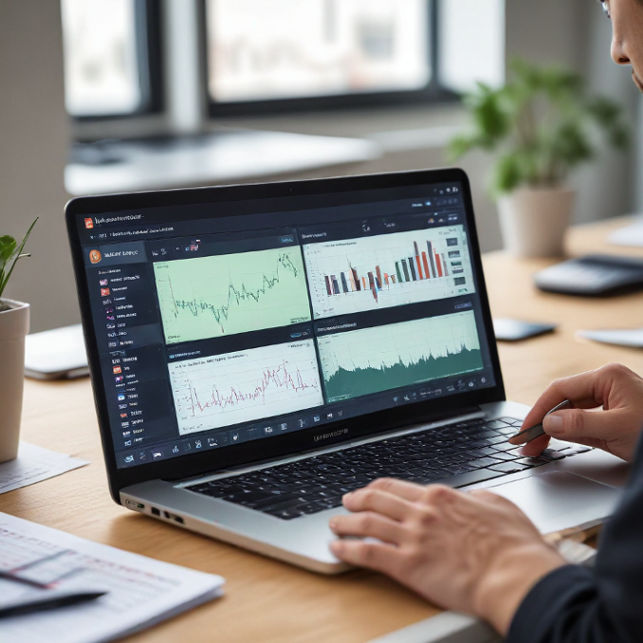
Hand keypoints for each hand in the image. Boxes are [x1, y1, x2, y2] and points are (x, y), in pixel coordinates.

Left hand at [329, 479, 563, 634]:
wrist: (515, 575)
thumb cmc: (513, 545)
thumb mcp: (497, 505)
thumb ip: (476, 498)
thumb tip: (470, 497)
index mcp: (440, 497)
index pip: (397, 487)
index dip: (378, 488)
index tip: (370, 491)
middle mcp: (421, 512)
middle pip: (376, 499)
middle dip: (356, 499)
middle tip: (346, 502)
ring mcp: (412, 538)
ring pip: (367, 523)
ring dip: (346, 522)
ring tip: (335, 524)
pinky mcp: (408, 565)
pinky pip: (368, 553)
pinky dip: (348, 549)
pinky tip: (338, 549)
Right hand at [510, 363, 642, 460]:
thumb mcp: (618, 429)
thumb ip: (579, 424)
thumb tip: (549, 422)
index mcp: (607, 377)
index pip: (560, 390)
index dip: (538, 410)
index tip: (525, 430)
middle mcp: (607, 384)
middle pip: (563, 401)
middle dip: (543, 422)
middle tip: (527, 444)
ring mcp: (611, 400)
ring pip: (571, 413)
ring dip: (554, 429)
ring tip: (537, 446)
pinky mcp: (614, 417)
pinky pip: (584, 423)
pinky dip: (569, 433)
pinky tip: (557, 442)